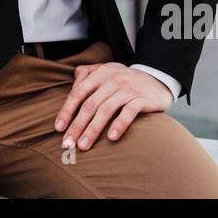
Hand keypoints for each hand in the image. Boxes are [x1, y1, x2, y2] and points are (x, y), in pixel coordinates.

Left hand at [54, 63, 172, 150]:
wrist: (158, 80)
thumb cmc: (125, 81)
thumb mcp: (106, 73)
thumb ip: (87, 76)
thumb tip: (70, 90)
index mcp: (100, 73)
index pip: (79, 92)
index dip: (68, 110)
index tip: (59, 128)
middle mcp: (112, 78)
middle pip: (90, 104)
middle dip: (77, 125)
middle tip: (68, 143)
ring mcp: (128, 88)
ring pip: (106, 110)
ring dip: (93, 129)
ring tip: (84, 145)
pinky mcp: (142, 98)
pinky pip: (128, 112)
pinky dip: (119, 125)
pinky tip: (111, 138)